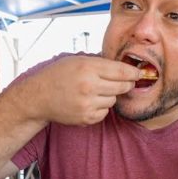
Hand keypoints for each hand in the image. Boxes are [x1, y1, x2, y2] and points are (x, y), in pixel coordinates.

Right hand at [18, 55, 140, 125]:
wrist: (39, 97)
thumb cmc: (58, 75)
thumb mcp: (77, 60)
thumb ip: (101, 63)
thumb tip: (126, 68)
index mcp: (87, 68)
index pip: (121, 71)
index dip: (133, 73)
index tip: (139, 73)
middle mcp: (88, 86)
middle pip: (122, 87)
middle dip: (125, 84)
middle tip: (122, 82)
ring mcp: (87, 104)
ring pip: (114, 100)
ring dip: (109, 96)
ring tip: (94, 91)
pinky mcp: (85, 118)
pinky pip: (105, 113)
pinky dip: (101, 108)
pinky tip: (89, 102)